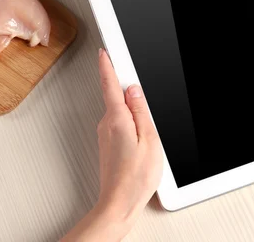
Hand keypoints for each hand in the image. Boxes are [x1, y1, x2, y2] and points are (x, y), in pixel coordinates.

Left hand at [96, 49, 162, 222]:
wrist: (119, 203)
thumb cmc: (135, 177)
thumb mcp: (149, 139)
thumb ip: (141, 111)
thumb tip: (134, 90)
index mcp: (117, 119)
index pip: (109, 84)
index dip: (107, 64)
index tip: (105, 51)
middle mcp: (106, 124)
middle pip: (117, 96)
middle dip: (129, 91)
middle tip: (145, 94)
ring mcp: (105, 134)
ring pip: (120, 112)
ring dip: (132, 111)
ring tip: (149, 128)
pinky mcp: (108, 144)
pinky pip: (119, 124)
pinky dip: (130, 123)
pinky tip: (141, 136)